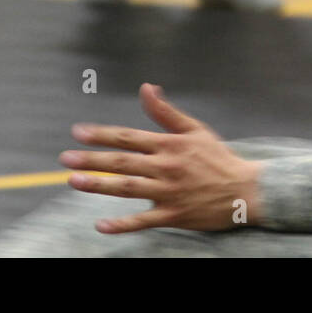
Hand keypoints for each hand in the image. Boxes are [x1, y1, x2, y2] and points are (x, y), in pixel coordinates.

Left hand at [60, 83, 263, 232]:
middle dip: (92, 160)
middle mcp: (166, 167)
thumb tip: (146, 87)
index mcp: (170, 145)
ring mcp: (169, 193)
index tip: (77, 132)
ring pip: (128, 188)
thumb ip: (166, 112)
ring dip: (100, 185)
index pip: (129, 137)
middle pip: (123, 162)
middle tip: (65, 159)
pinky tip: (101, 224)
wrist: (245, 190)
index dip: (102, 134)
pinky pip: (144, 221)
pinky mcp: (174, 215)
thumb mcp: (195, 129)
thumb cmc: (218, 157)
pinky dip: (122, 224)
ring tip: (74, 182)